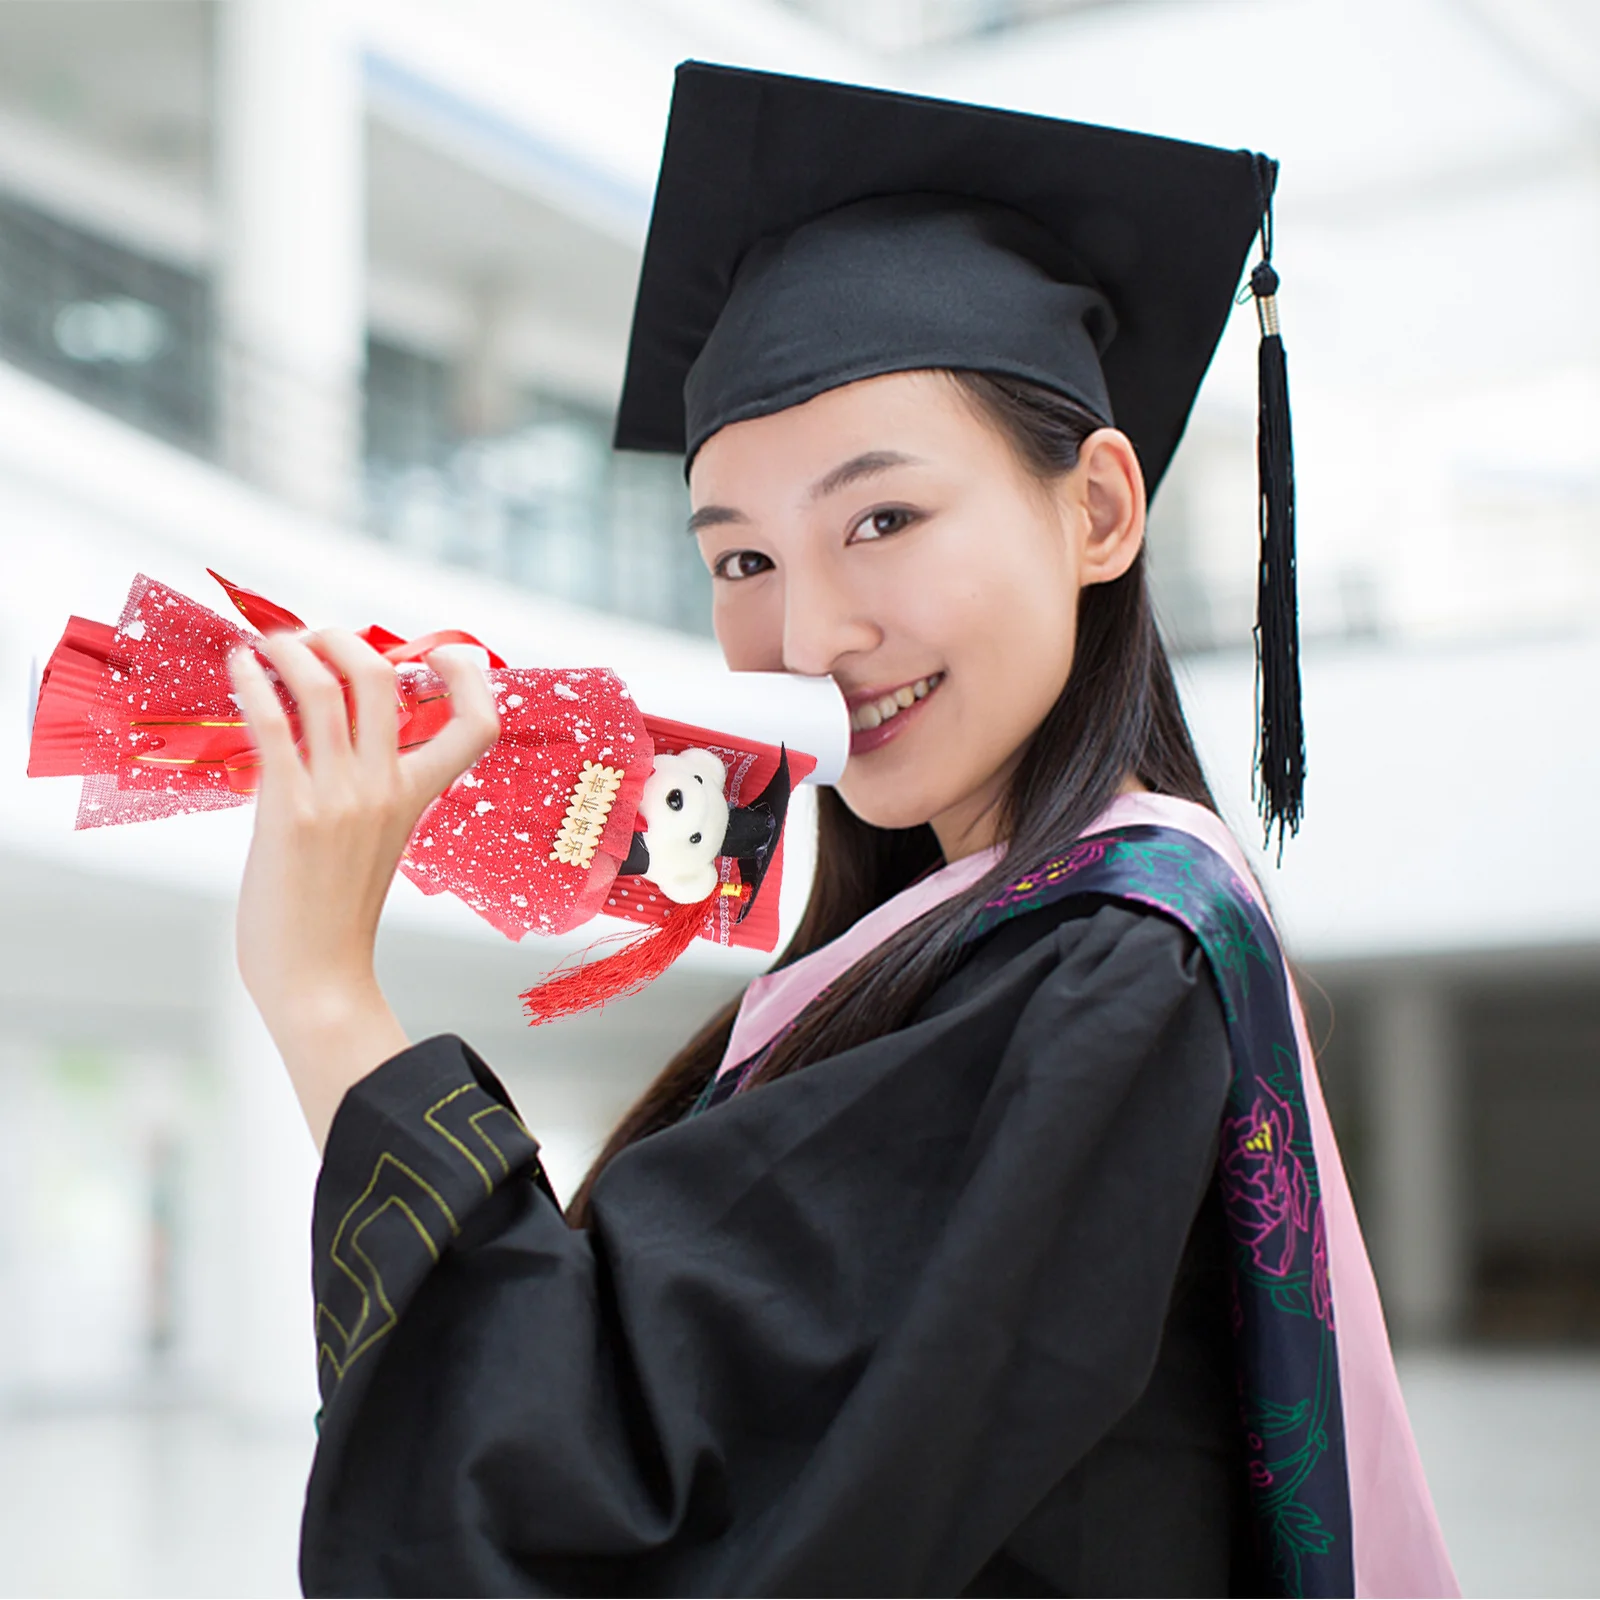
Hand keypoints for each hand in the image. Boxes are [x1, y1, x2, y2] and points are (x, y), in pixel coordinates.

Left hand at [227, 628, 499, 1148]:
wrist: (317, 980)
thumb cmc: (335, 916)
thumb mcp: (375, 842)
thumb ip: (369, 790)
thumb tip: (329, 738)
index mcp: (416, 798)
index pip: (477, 726)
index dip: (470, 676)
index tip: (443, 653)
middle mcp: (385, 789)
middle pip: (385, 681)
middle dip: (348, 640)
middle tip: (317, 638)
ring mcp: (340, 799)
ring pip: (327, 688)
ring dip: (294, 649)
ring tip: (271, 643)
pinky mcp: (290, 812)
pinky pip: (274, 725)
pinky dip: (253, 682)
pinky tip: (238, 665)